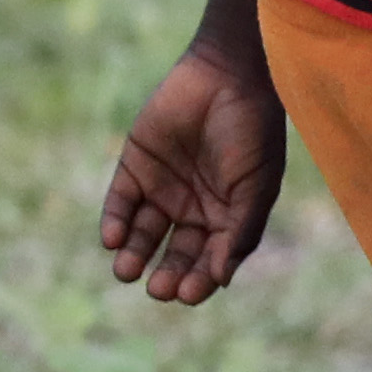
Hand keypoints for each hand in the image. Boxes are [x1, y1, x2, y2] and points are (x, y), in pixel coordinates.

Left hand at [98, 47, 286, 305]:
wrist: (227, 77)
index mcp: (228, 215)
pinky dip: (115, 224)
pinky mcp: (134, 168)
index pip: (210, 260)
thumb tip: (223, 280)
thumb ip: (241, 231)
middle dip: (167, 274)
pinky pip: (119, 205)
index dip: (200, 280)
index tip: (189, 293)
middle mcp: (194, 207)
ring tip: (126, 271)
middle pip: (175, 253)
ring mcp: (163, 188)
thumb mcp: (256, 186)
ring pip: (143, 235)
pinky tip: (114, 240)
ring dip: (134, 256)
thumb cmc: (252, 132)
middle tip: (159, 288)